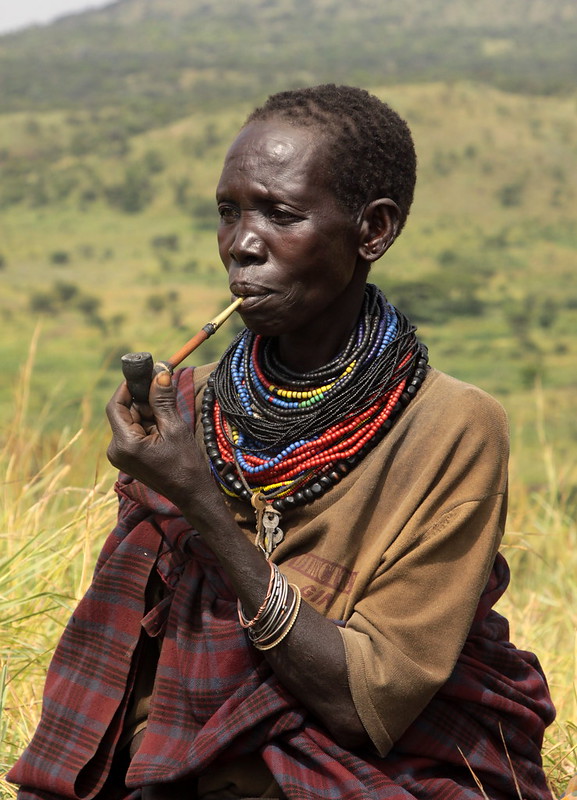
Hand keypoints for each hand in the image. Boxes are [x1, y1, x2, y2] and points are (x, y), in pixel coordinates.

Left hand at [106, 370, 209, 508]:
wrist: (191, 493)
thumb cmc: (185, 464)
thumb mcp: (175, 427)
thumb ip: (162, 400)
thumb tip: (159, 373)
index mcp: (124, 444)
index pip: (116, 406)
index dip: (127, 387)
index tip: (143, 374)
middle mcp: (116, 450)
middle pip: (124, 412)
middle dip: (144, 402)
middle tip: (165, 399)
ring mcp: (120, 455)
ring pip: (131, 421)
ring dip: (149, 414)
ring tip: (168, 424)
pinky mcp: (128, 457)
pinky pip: (134, 432)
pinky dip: (148, 425)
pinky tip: (164, 432)